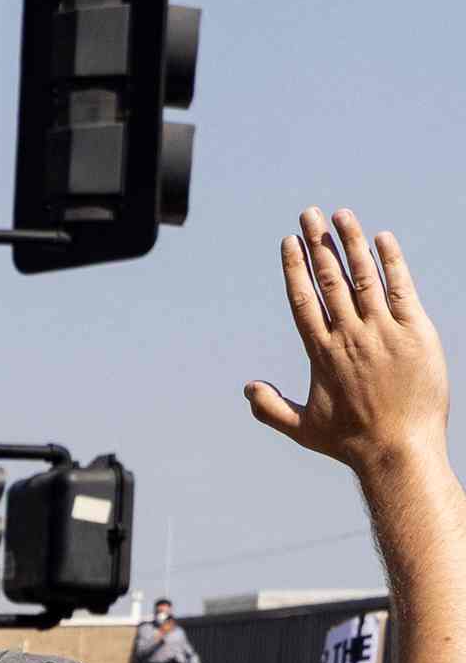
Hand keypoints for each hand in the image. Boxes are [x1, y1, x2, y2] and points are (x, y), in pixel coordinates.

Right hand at [248, 210, 445, 476]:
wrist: (398, 449)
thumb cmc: (350, 442)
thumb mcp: (302, 428)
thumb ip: (270, 408)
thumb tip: (247, 388)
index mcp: (322, 353)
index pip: (303, 299)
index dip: (295, 268)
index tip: (289, 242)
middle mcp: (349, 335)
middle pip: (329, 279)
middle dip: (318, 243)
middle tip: (309, 214)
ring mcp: (383, 331)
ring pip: (364, 276)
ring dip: (351, 242)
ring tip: (342, 215)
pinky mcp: (414, 332)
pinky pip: (401, 288)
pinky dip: (391, 261)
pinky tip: (382, 239)